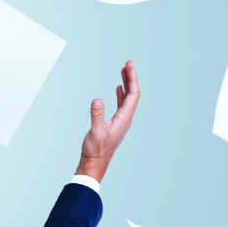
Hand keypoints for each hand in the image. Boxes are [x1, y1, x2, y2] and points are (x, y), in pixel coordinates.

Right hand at [77, 60, 139, 182]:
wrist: (95, 162)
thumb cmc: (95, 149)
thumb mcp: (95, 132)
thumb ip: (96, 115)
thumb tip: (97, 99)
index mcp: (124, 119)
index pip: (132, 94)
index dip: (132, 79)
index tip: (128, 66)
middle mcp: (126, 119)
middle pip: (132, 94)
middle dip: (131, 78)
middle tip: (127, 64)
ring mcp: (122, 121)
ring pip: (128, 99)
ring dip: (126, 84)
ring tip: (123, 72)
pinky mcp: (116, 123)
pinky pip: (122, 104)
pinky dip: (121, 94)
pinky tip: (118, 89)